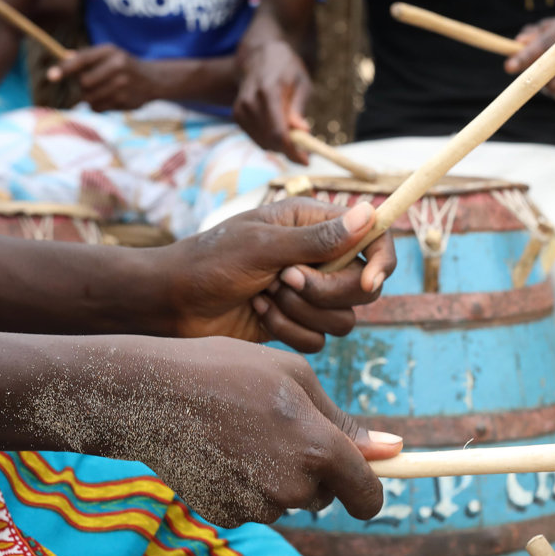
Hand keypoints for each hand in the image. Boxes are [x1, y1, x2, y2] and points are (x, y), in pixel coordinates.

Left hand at [47, 44, 156, 110]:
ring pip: (90, 98)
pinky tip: (107, 99)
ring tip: (100, 92)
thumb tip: (65, 56)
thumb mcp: (110, 54)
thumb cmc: (125, 65)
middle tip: (90, 84)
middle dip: (82, 86)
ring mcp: (121, 86)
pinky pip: (98, 108)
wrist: (153, 80)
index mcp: (110, 52)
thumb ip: (88, 56)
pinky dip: (97, 106)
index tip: (51, 76)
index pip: (83, 60)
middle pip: (84, 83)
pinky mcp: (123, 102)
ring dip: (89, 98)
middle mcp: (116, 67)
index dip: (65, 68)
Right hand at [80, 334, 401, 526]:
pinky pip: (254, 506)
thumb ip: (345, 423)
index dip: (370, 492)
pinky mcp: (227, 516)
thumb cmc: (228, 372)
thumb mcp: (295, 378)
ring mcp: (257, 507)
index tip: (363, 485)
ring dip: (278, 477)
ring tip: (241, 434)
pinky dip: (246, 486)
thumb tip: (394, 450)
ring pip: (287, 500)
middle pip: (324, 496)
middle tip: (276, 429)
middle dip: (314, 472)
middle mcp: (293, 487)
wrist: (152, 395)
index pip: (367, 496)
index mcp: (318, 449)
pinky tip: (221, 453)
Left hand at [167, 198, 396, 350]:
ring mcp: (307, 296)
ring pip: (343, 320)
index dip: (380, 261)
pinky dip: (288, 332)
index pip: (373, 239)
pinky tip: (258, 313)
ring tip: (264, 295)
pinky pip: (318, 341)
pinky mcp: (294, 325)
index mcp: (315, 225)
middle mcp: (318, 259)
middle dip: (326, 292)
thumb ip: (318, 238)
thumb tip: (370, 214)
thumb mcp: (263, 245)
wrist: (173, 302)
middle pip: (363, 288)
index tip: (368, 282)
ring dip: (301, 313)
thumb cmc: (211, 262)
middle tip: (285, 280)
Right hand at [234, 38, 312, 162]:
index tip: (306, 161)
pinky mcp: (237, 116)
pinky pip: (257, 138)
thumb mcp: (301, 82)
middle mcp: (250, 102)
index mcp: (268, 91)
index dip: (292, 151)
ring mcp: (241, 109)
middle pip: (270, 140)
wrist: (258, 56)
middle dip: (289, 151)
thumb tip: (302, 131)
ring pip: (263, 142)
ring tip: (294, 136)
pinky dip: (270, 140)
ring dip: (280, 146)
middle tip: (305, 152)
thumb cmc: (286, 68)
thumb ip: (299, 108)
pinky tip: (279, 129)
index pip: (278, 132)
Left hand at [504, 16, 554, 103]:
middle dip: (534, 77)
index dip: (525, 55)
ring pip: (554, 86)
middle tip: (523, 85)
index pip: (543, 42)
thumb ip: (534, 37)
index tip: (508, 66)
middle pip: (548, 66)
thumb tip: (518, 41)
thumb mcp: (553, 36)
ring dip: (548, 88)